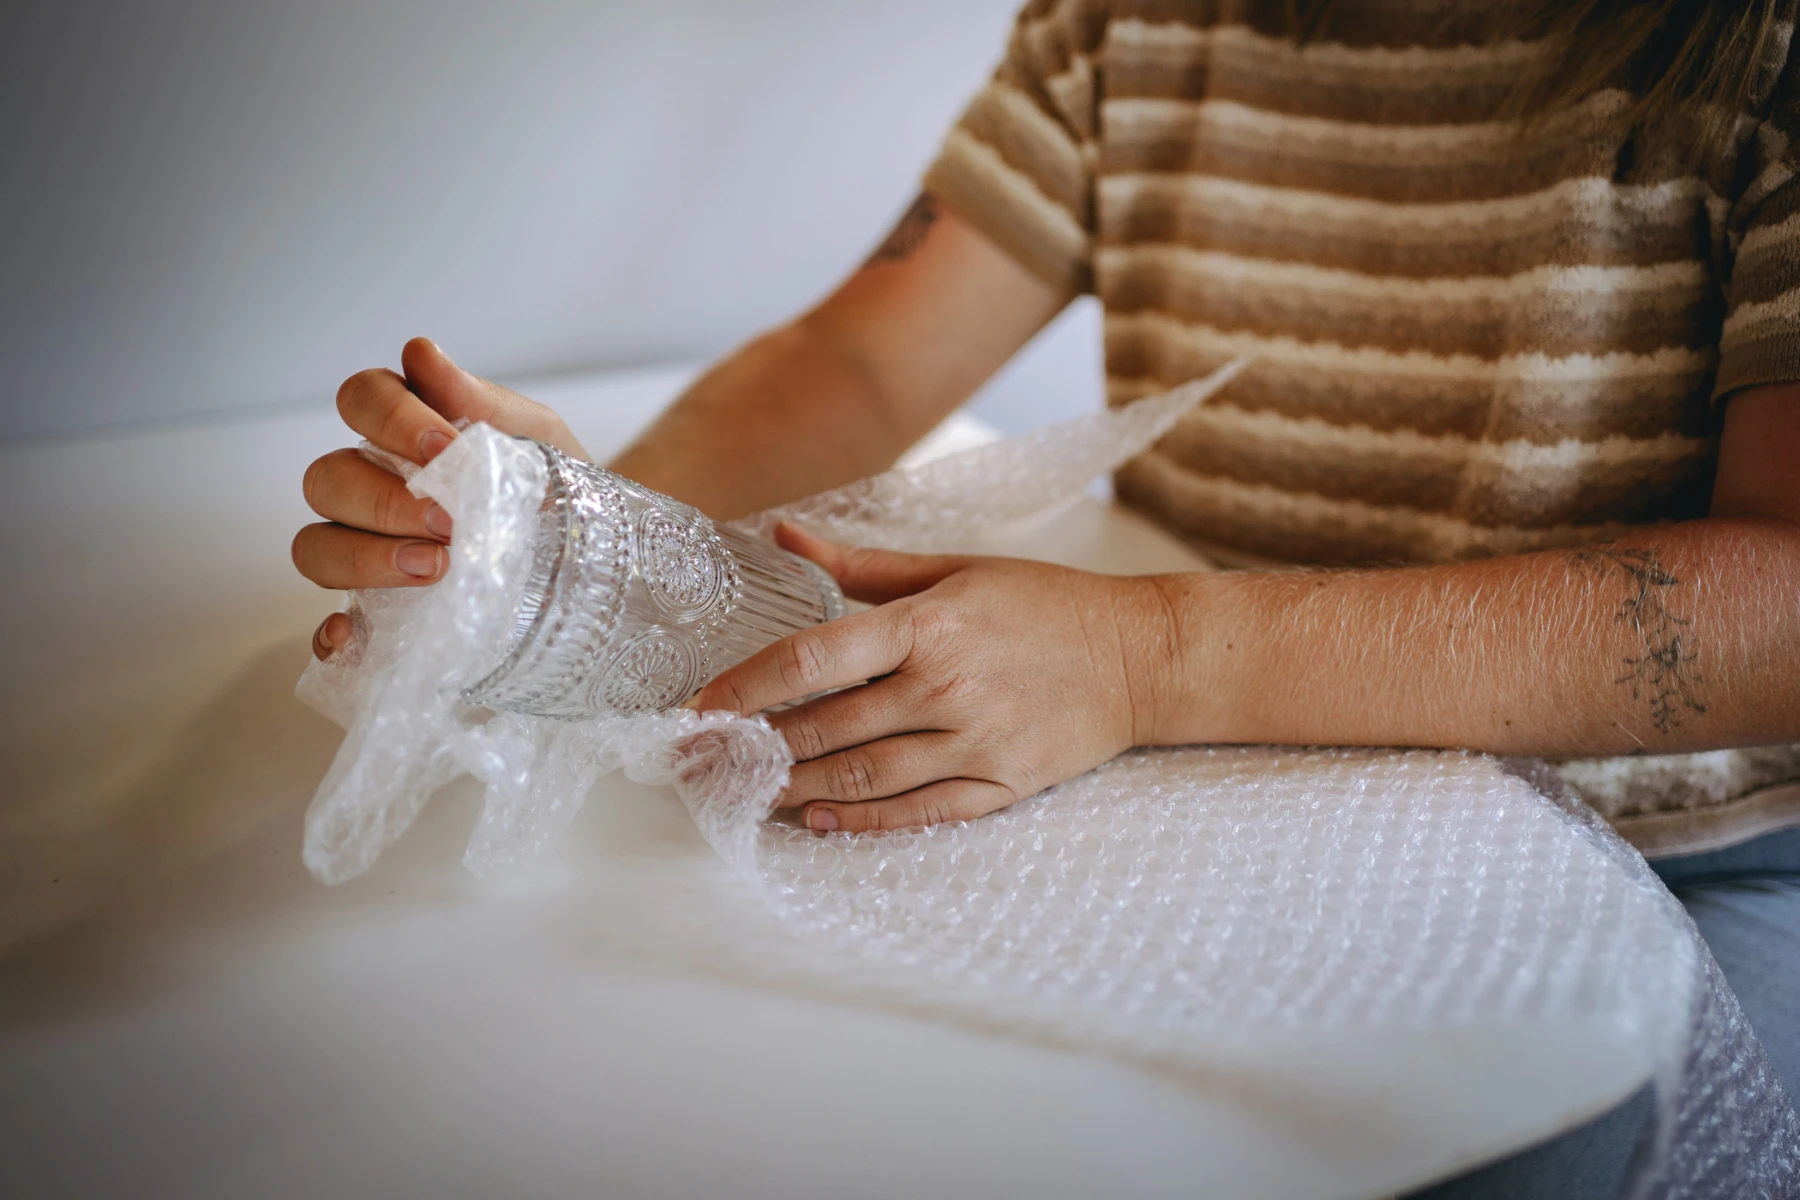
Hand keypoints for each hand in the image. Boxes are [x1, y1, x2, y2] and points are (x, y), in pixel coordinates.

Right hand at [296, 338, 586, 659]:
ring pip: (315, 548)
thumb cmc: (560, 491)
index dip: (389, 418)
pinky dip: (329, 635)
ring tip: (435, 569)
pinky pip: (328, 630)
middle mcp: (372, 488)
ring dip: (363, 558)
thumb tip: (420, 353)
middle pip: (326, 479)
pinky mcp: (380, 618)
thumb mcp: (539, 440)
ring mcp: (368, 554)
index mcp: (406, 431)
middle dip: (383, 501)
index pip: (360, 400)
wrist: (603, 566)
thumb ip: (482, 403)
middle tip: (451, 525)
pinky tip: (351, 635)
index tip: (444, 447)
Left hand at [692, 524, 1177, 832]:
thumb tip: (785, 535)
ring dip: (795, 788)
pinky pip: (917, 811)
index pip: (812, 659)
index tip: (699, 707)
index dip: (746, 688)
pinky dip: (862, 820)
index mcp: (928, 625)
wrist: (1141, 657)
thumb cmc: (1045, 605)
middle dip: (754, 747)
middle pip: (825, 727)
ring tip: (746, 790)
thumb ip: (863, 566)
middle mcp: (945, 687)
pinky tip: (820, 818)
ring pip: (862, 776)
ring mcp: (973, 743)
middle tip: (703, 760)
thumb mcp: (955, 569)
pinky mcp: (1000, 785)